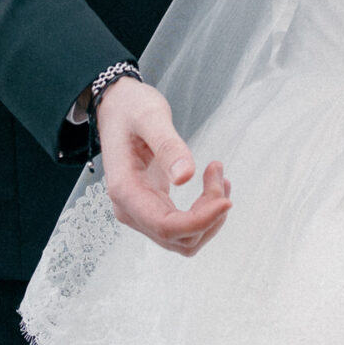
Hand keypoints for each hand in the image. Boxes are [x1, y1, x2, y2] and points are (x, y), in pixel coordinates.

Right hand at [95, 76, 230, 256]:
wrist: (117, 106)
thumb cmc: (129, 108)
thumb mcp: (150, 117)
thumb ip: (168, 146)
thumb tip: (185, 177)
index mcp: (125, 190)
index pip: (166, 226)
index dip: (200, 221)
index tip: (226, 200)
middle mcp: (130, 209)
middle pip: (178, 236)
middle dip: (208, 213)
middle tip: (217, 171)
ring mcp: (140, 211)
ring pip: (184, 238)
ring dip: (209, 215)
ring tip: (218, 176)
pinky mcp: (152, 207)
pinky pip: (183, 226)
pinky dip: (204, 213)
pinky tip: (214, 185)